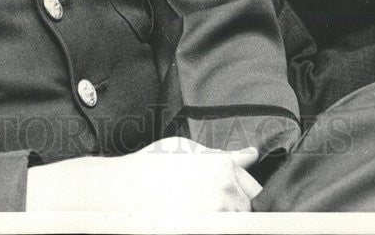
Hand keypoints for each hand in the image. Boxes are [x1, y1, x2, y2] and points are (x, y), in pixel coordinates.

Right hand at [25, 136, 261, 211]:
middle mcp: (225, 190)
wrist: (123, 192)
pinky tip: (194, 216)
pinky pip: (222, 229)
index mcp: (222, 165)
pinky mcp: (206, 230)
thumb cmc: (151, 166)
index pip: (251, 183)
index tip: (225, 189)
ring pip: (236, 220)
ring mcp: (217, 215)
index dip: (240, 186)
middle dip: (234, 201)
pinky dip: (213, 224)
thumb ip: (222, 154)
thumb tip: (251, 154)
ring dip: (224, 215)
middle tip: (206, 198)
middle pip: (247, 204)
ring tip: (196, 207)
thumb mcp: (186, 148)